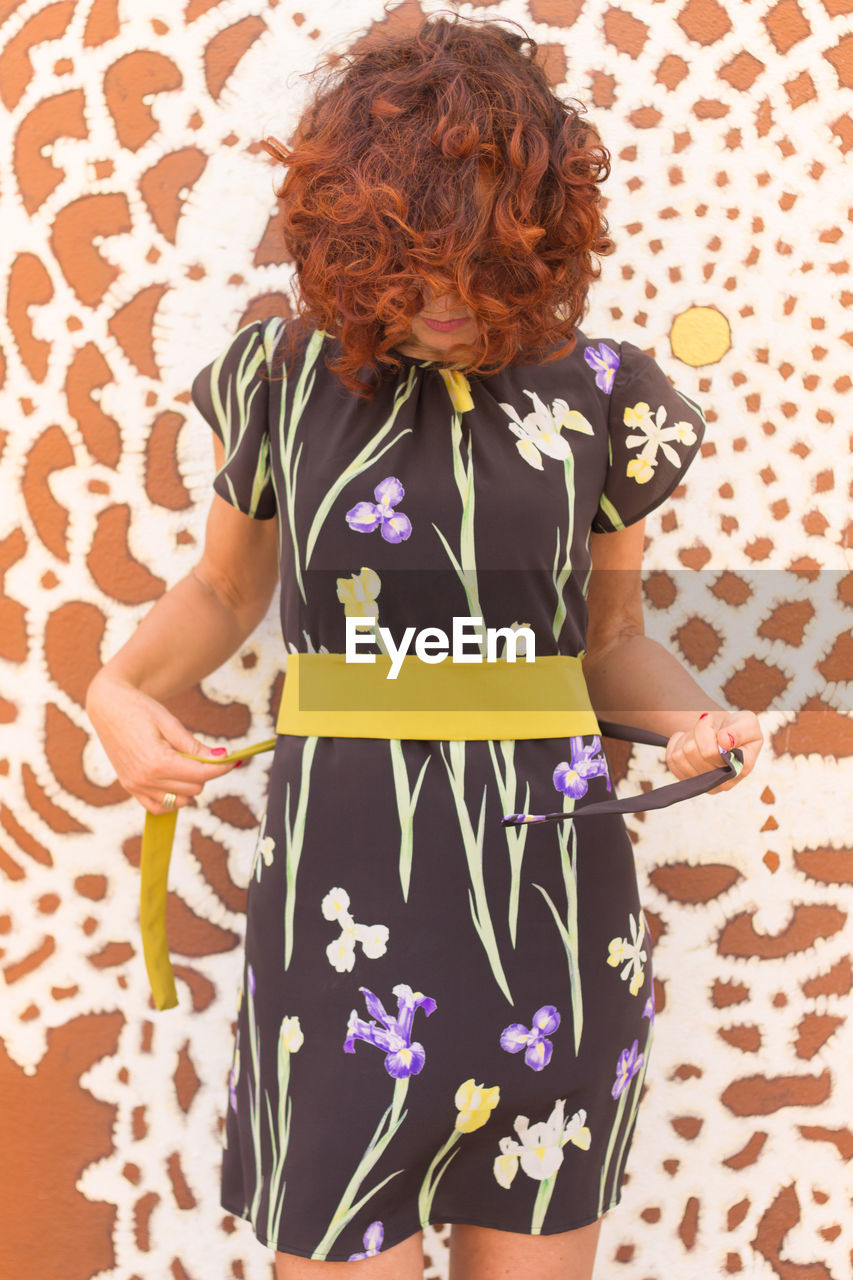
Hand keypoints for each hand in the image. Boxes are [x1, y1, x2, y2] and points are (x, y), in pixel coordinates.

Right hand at [85, 672, 237, 813]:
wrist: (108, 707)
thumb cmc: (140, 709)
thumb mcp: (171, 723)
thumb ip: (194, 747)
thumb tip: (221, 758)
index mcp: (157, 762)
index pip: (201, 775)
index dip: (221, 767)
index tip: (233, 759)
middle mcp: (145, 779)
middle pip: (194, 788)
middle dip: (203, 772)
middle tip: (200, 753)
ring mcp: (136, 786)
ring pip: (180, 801)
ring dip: (189, 785)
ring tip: (182, 762)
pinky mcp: (130, 788)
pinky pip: (158, 807)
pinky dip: (172, 798)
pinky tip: (174, 780)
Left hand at [665, 709, 762, 794]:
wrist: (725, 733)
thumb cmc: (739, 729)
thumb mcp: (748, 723)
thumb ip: (739, 731)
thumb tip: (724, 741)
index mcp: (741, 769)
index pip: (710, 752)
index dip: (705, 731)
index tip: (709, 718)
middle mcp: (721, 783)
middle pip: (691, 752)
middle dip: (696, 731)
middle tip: (705, 725)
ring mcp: (703, 784)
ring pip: (680, 756)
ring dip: (687, 738)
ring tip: (699, 734)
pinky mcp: (687, 780)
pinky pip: (671, 759)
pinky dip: (677, 744)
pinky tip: (689, 740)